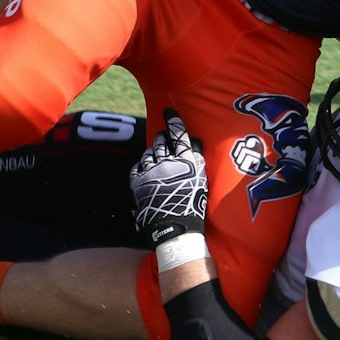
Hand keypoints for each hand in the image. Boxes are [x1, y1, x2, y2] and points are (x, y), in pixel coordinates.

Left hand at [131, 112, 208, 247]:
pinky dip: (141, 165)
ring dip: (153, 151)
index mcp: (186, 162)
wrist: (175, 228)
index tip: (169, 111)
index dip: (174, 122)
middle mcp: (167, 163)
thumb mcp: (201, 180)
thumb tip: (195, 142)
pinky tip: (144, 167)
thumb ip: (196, 159)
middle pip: (163, 143)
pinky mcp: (138, 182)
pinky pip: (137, 167)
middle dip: (163, 136)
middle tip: (163, 133)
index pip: (180, 136)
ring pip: (149, 154)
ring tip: (156, 152)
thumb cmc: (193, 206)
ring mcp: (151, 172)